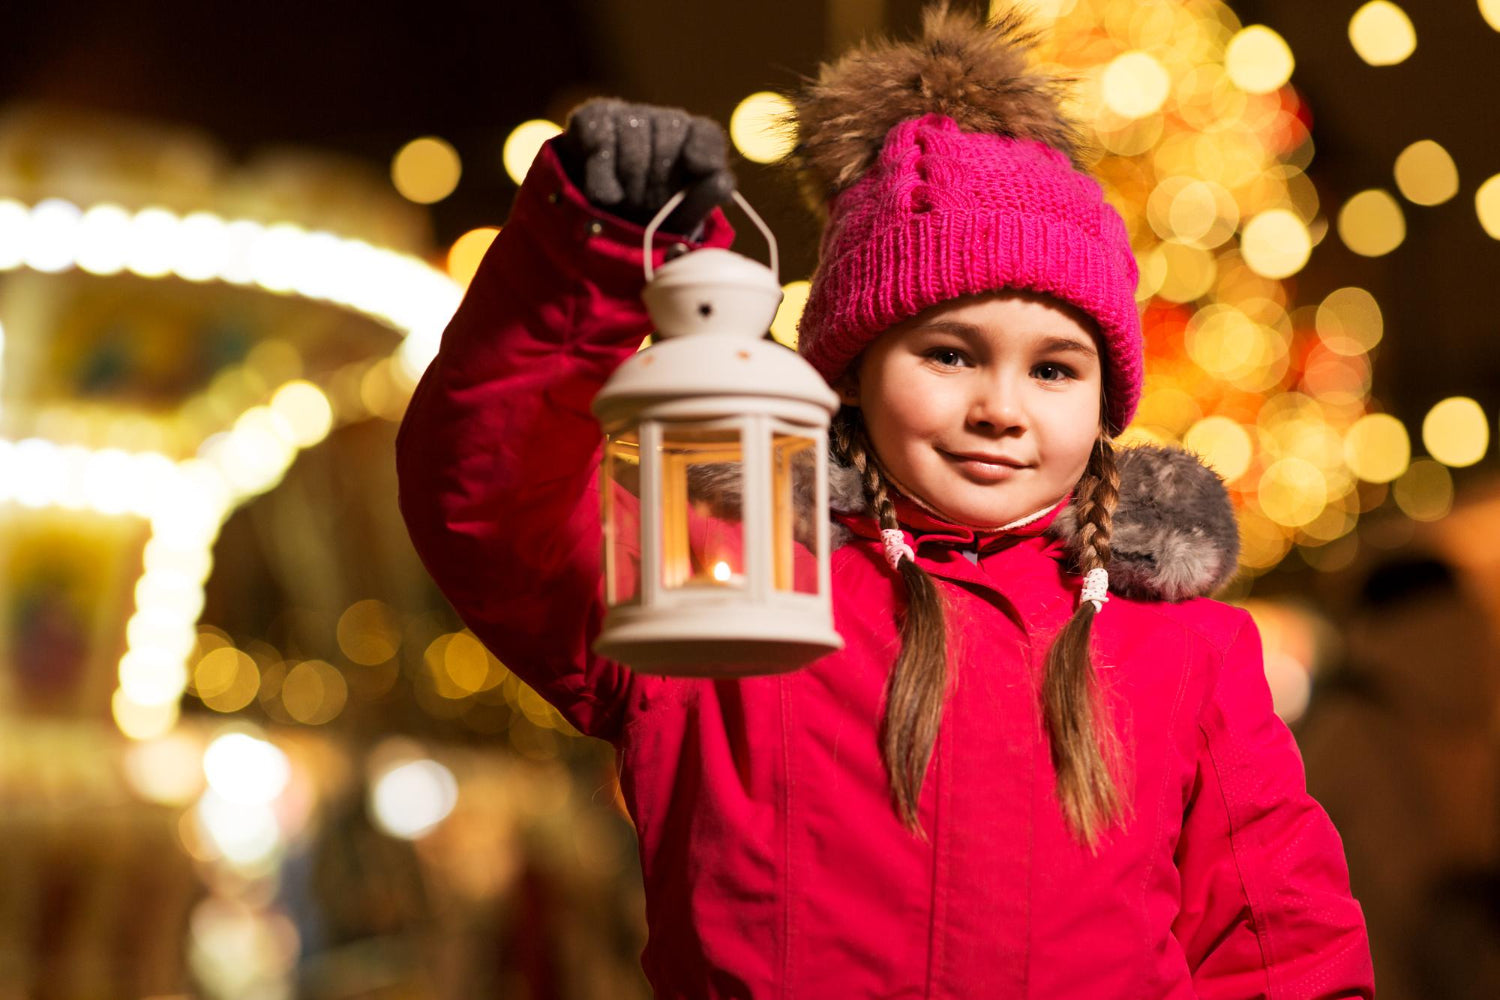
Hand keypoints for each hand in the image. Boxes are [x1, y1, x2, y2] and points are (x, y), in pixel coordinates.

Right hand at [557, 98, 735, 234]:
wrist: (597, 219)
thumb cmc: (647, 218)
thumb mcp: (677, 219)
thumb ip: (702, 201)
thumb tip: (722, 183)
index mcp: (693, 142)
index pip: (706, 134)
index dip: (704, 150)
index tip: (697, 168)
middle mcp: (664, 121)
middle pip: (670, 131)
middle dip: (660, 179)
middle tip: (648, 208)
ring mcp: (628, 114)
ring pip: (634, 131)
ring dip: (630, 179)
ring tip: (626, 204)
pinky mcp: (593, 117)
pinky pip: (601, 138)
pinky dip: (603, 175)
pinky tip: (606, 197)